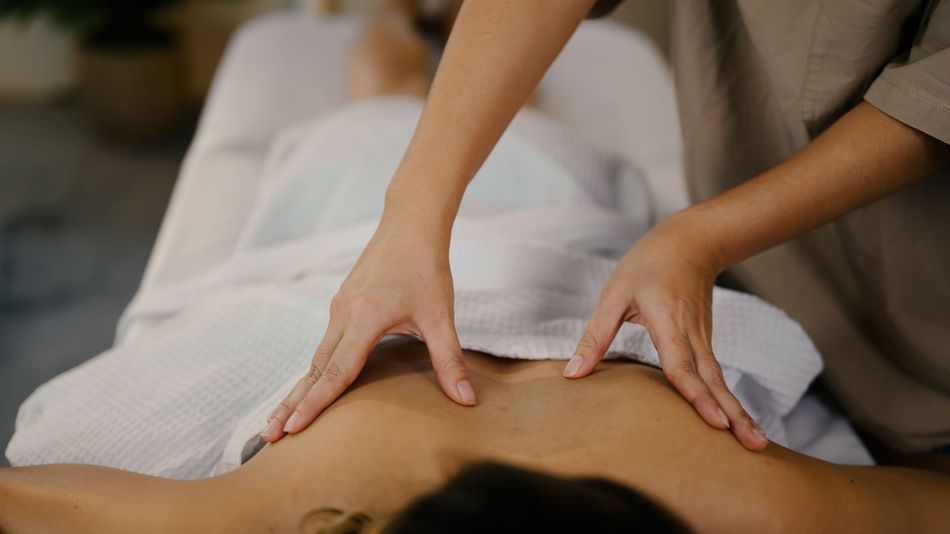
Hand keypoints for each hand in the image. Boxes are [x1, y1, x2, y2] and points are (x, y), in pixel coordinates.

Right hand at [261, 214, 474, 442]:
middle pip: (315, 369)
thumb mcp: (441, 315)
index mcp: (365, 318)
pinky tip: (309, 386)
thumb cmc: (427, 268)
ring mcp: (339, 307)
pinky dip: (312, 370)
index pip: (337, 371)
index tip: (295, 429)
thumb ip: (449, 360)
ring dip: (299, 389)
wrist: (410, 223)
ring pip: (315, 357)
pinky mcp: (341, 303)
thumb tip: (466, 400)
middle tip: (270, 436)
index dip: (316, 403)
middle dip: (292, 404)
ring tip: (281, 419)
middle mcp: (343, 314)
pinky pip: (323, 344)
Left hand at [562, 215, 768, 449]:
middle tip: (754, 446)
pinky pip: (716, 376)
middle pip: (714, 381)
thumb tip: (573, 375)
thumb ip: (595, 336)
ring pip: (720, 381)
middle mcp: (692, 336)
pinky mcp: (705, 342)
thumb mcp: (614, 295)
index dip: (697, 396)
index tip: (716, 423)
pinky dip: (728, 399)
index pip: (683, 366)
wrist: (690, 242)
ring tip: (755, 444)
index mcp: (669, 323)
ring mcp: (703, 340)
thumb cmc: (647, 265)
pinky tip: (737, 422)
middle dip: (734, 415)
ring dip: (738, 412)